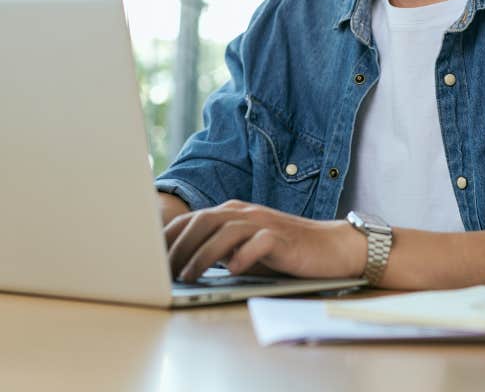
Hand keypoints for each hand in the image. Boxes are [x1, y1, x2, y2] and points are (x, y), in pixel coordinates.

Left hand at [164, 200, 366, 282]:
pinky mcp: (283, 238)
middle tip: (165, 272)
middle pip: (205, 220)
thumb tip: (183, 263)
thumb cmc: (284, 251)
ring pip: (226, 231)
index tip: (151, 258)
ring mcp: (265, 223)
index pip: (194, 218)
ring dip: (203, 255)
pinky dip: (243, 256)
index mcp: (235, 212)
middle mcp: (246, 213)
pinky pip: (259, 242)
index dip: (170, 237)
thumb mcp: (246, 248)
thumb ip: (220, 248)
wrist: (329, 246)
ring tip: (189, 276)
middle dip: (180, 246)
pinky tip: (232, 271)